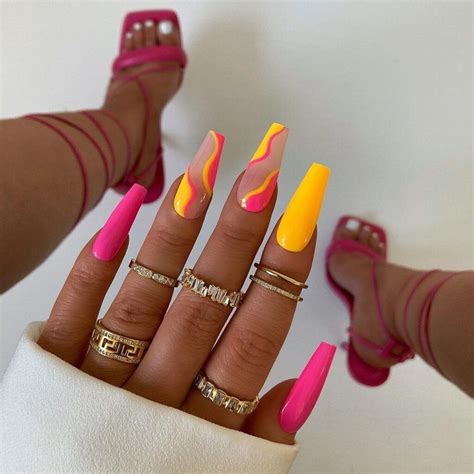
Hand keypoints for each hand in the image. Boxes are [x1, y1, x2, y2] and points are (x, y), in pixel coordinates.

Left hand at [38, 127, 333, 442]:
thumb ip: (263, 434)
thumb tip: (309, 379)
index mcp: (203, 426)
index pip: (255, 337)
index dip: (282, 272)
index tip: (304, 214)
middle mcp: (152, 397)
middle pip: (207, 303)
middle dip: (240, 231)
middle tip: (264, 168)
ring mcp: (97, 380)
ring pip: (146, 296)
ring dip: (177, 230)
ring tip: (204, 169)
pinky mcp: (52, 369)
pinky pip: (72, 313)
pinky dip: (95, 265)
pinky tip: (123, 212)